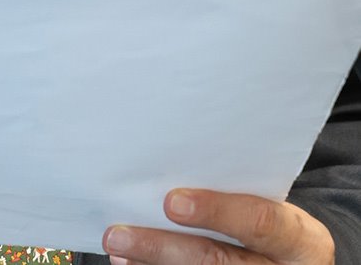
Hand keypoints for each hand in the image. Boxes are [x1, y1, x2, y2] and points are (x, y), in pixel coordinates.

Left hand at [102, 188, 333, 263]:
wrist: (297, 263)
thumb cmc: (274, 219)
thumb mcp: (273, 203)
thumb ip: (237, 189)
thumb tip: (170, 166)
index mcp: (302, 240)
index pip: (261, 223)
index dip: (217, 212)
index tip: (171, 202)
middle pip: (219, 262)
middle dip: (164, 247)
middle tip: (119, 233)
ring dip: (153, 264)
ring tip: (118, 248)